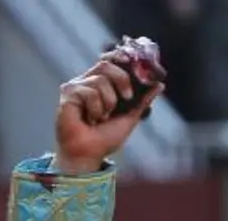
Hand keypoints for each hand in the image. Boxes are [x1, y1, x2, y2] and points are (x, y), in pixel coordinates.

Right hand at [52, 50, 163, 174]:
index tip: (135, 65)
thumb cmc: (105, 138)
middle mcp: (87, 81)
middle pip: (106, 64)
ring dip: (108, 102)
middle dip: (122, 79)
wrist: (90, 154)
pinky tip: (90, 120)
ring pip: (100, 80)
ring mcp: (76, 86)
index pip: (109, 60)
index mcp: (101, 84)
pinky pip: (89, 92)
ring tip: (101, 118)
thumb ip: (142, 100)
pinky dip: (96, 109)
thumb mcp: (130, 116)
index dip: (120, 58)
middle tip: (127, 97)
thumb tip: (160, 85)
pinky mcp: (68, 93)